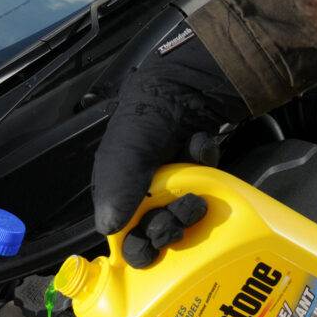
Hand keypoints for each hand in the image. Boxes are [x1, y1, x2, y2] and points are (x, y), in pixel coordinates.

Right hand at [91, 23, 247, 237]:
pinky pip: (208, 184)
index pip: (124, 234)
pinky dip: (206, 164)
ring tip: (197, 180)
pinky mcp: (202, 170)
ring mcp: (177, 180)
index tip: (155, 246)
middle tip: (186, 209)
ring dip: (191, 200)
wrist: (202, 71)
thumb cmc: (154, 103)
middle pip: (158, 230)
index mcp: (118, 186)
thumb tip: (108, 228)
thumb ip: (118, 181)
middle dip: (172, 225)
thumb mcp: (130, 142)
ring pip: (184, 213)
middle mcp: (146, 188)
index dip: (140, 246)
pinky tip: (203, 142)